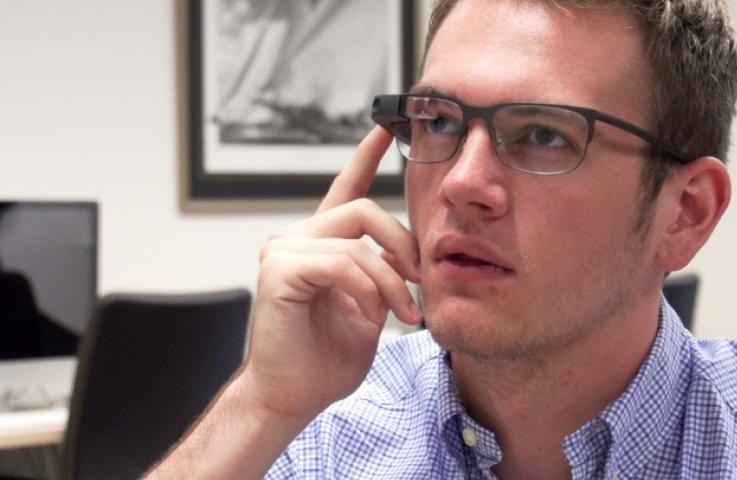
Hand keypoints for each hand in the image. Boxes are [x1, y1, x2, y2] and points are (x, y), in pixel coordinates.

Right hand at [241, 127, 421, 421]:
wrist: (293, 397)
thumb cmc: (328, 358)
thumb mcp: (371, 307)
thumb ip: (384, 274)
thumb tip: (416, 258)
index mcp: (322, 242)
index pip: (347, 189)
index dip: (366, 157)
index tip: (387, 129)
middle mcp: (298, 237)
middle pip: (367, 210)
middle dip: (404, 247)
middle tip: (420, 284)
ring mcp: (284, 249)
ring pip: (359, 241)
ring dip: (391, 282)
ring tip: (403, 316)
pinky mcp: (279, 270)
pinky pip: (342, 263)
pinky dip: (367, 291)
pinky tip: (371, 317)